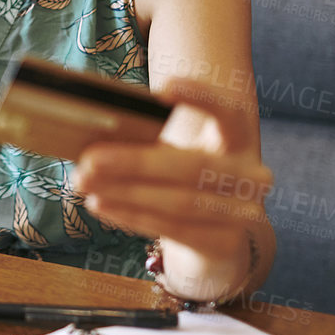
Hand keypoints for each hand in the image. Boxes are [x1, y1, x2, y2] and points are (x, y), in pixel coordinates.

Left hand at [69, 77, 273, 303]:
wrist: (215, 228)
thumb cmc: (184, 176)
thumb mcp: (176, 151)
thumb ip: (150, 142)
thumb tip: (95, 136)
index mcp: (239, 138)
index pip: (229, 113)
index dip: (201, 99)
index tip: (162, 90)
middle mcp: (250, 175)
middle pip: (191, 166)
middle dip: (135, 162)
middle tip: (90, 159)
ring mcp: (242, 213)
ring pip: (178, 202)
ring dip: (125, 193)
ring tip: (84, 183)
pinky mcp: (224, 243)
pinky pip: (172, 228)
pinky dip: (131, 216)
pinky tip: (101, 204)